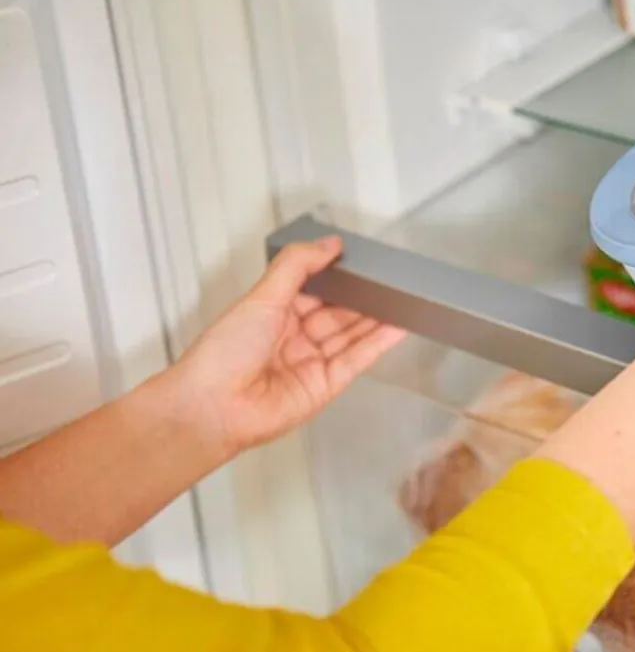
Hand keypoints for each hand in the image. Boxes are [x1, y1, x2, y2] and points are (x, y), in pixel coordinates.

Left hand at [175, 236, 405, 456]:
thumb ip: (298, 265)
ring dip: (376, 318)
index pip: (314, 288)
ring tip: (403, 298)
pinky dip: (378, 344)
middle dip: (362, 297)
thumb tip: (330, 243)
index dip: (337, 275)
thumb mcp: (262, 295)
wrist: (213, 407)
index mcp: (273, 313)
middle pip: (337, 312)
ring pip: (351, 335)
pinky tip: (398, 327)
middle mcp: (293, 337)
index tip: (361, 260)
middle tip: (390, 279)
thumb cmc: (224, 352)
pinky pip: (357, 360)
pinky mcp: (326, 386)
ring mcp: (311, 363)